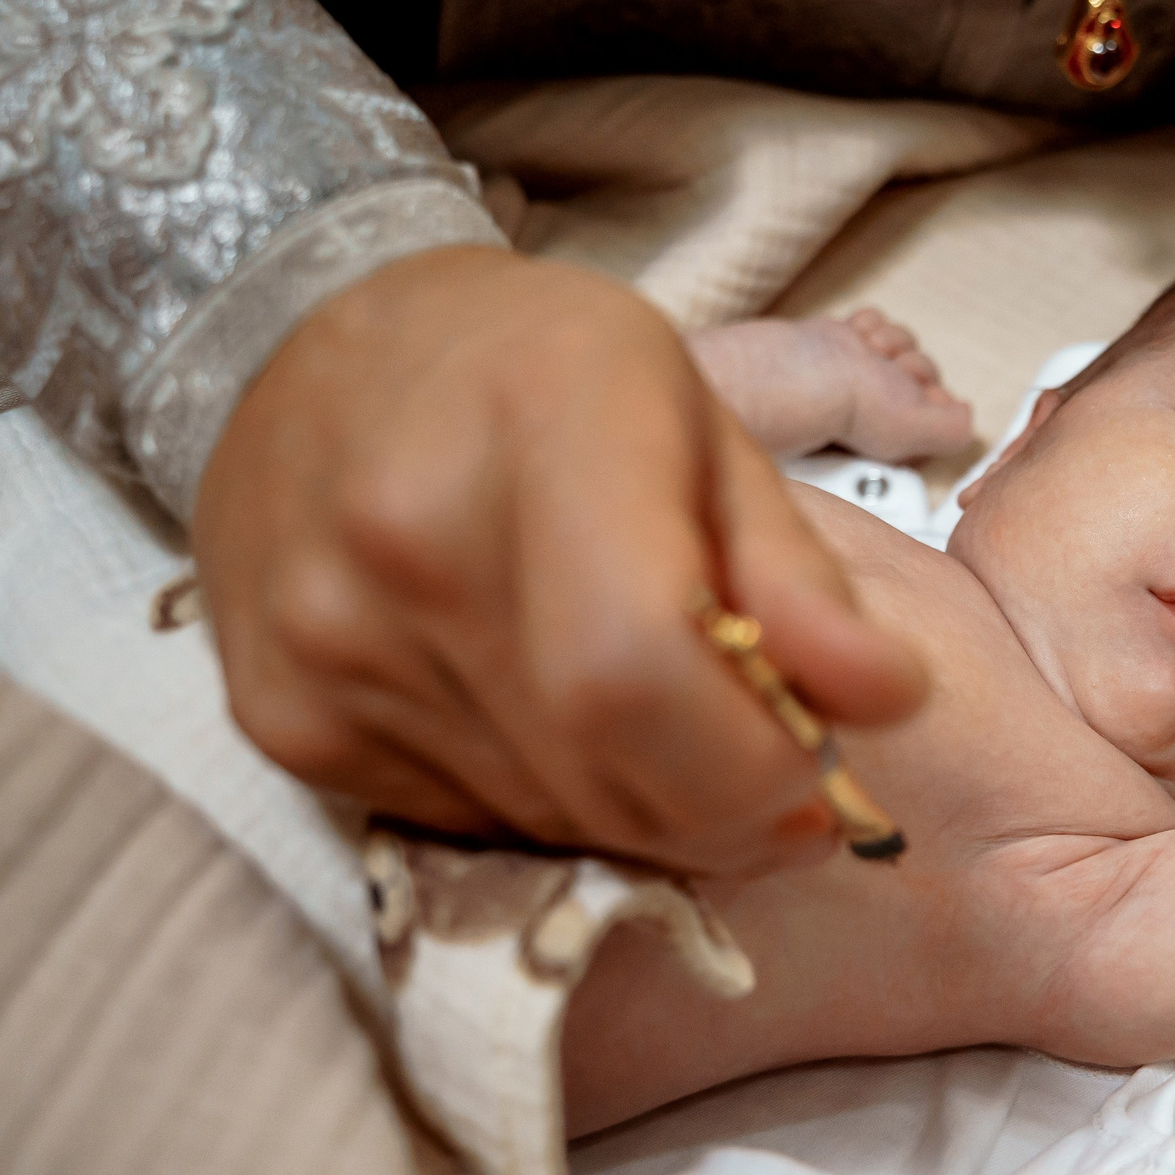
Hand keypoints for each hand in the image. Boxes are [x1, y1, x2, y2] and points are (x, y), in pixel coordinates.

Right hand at [193, 246, 928, 877]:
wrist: (305, 349)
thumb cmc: (543, 374)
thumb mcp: (701, 421)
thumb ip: (800, 571)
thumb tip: (891, 702)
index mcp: (542, 429)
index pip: (638, 669)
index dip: (752, 760)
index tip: (820, 769)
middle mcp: (409, 542)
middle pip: (604, 768)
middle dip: (729, 810)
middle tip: (778, 779)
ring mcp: (327, 645)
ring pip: (550, 817)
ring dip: (650, 814)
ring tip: (669, 734)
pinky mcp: (284, 722)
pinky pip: (471, 825)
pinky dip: (557, 806)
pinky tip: (562, 727)